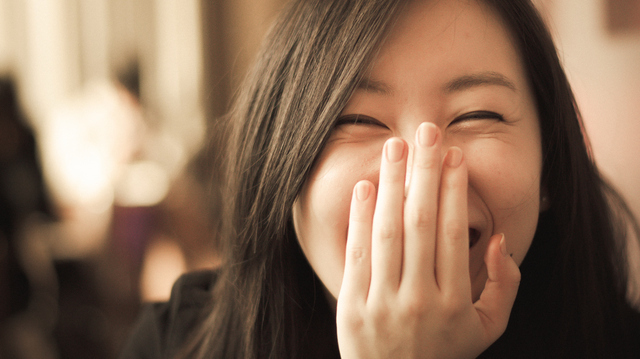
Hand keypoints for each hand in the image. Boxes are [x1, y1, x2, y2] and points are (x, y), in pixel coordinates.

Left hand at [336, 123, 520, 358]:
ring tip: (395, 146)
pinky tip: (365, 185)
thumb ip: (504, 286)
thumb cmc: (444, 354)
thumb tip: (499, 241)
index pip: (451, 232)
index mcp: (453, 301)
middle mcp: (419, 297)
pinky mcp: (352, 305)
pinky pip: (357, 253)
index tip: (453, 154)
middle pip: (420, 222)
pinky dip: (359, 217)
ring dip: (392, 184)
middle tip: (427, 132)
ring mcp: (383, 301)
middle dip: (424, 172)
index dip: (453, 189)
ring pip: (388, 231)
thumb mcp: (487, 329)